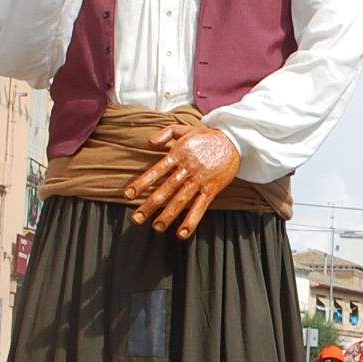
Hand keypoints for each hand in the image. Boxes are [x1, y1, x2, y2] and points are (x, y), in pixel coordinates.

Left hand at [126, 124, 240, 238]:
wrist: (234, 139)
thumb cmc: (207, 135)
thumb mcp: (184, 128)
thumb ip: (165, 134)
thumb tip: (149, 143)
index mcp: (178, 154)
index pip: (156, 171)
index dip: (141, 183)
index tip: (128, 195)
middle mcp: (187, 168)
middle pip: (165, 189)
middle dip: (149, 205)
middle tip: (136, 219)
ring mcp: (200, 180)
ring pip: (181, 200)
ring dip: (168, 215)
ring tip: (156, 227)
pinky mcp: (212, 188)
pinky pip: (200, 206)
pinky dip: (191, 220)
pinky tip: (182, 232)